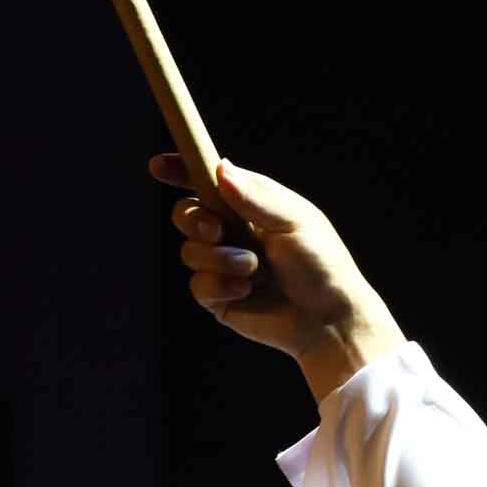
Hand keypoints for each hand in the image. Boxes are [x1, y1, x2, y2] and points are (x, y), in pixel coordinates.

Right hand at [152, 156, 403, 399]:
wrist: (327, 319)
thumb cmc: (322, 264)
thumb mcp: (293, 222)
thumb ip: (255, 198)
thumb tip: (221, 168)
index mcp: (250, 204)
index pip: (209, 180)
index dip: (182, 170)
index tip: (159, 166)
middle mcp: (232, 231)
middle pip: (186, 214)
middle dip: (195, 220)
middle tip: (217, 231)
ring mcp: (223, 264)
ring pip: (189, 252)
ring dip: (219, 259)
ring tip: (254, 270)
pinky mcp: (219, 297)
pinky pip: (198, 285)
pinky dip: (221, 286)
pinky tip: (247, 291)